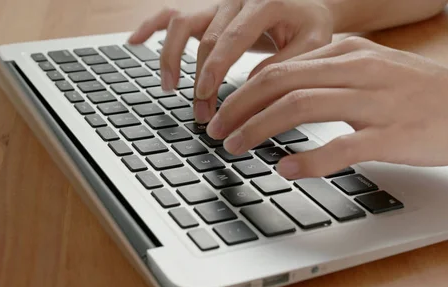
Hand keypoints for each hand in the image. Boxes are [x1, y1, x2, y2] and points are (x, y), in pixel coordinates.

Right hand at [128, 0, 333, 122]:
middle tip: (202, 115)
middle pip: (206, 39)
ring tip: (169, 87)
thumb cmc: (310, 25)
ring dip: (171, 56)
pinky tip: (135, 41)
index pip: (231, 37)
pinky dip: (152, 27)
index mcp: (265, 2)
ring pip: (182, 23)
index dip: (215, 68)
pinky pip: (172, 14)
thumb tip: (251, 90)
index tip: (205, 94)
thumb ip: (285, 64)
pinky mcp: (206, 11)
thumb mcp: (312, 44)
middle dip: (200, 81)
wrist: (307, 3)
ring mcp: (217, 4)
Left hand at [206, 37, 447, 178]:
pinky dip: (308, 159)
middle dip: (238, 108)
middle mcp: (356, 70)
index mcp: (348, 52)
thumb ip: (327, 73)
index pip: (280, 67)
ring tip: (235, 147)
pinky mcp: (391, 135)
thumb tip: (278, 88)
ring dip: (257, 129)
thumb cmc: (420, 93)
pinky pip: (341, 146)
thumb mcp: (371, 68)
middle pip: (279, 83)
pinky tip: (286, 170)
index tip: (224, 111)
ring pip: (298, 108)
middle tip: (215, 131)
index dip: (243, 91)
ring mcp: (374, 101)